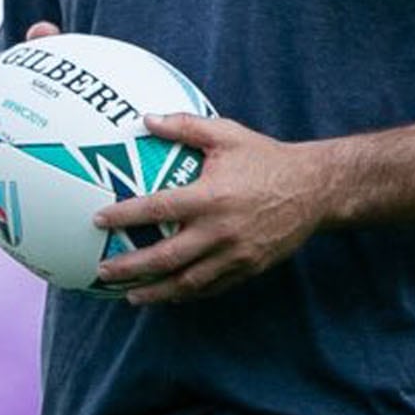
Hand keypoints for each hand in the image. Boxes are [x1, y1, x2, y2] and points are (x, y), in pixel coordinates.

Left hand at [93, 111, 342, 304]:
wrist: (316, 189)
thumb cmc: (267, 158)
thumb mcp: (227, 135)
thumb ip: (185, 127)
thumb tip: (145, 119)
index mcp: (211, 197)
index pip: (158, 209)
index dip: (125, 215)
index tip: (98, 219)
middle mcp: (221, 230)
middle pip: (166, 257)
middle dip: (131, 268)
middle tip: (103, 271)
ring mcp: (236, 254)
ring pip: (187, 282)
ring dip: (155, 291)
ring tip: (130, 295)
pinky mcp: (249, 268)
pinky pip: (212, 287)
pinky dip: (187, 294)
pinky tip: (168, 295)